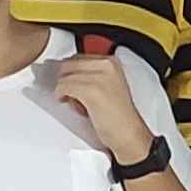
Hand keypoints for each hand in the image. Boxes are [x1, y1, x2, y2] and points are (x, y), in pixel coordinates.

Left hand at [55, 38, 153, 162]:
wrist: (128, 134)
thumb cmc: (118, 116)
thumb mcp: (109, 85)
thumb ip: (92, 74)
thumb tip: (68, 72)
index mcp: (112, 62)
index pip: (78, 56)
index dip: (71, 72)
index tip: (71, 82)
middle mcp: (106, 65)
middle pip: (68, 64)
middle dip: (66, 79)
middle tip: (74, 94)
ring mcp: (99, 77)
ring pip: (64, 76)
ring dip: (64, 89)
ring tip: (77, 101)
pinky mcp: (91, 90)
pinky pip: (63, 86)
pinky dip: (62, 96)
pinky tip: (74, 104)